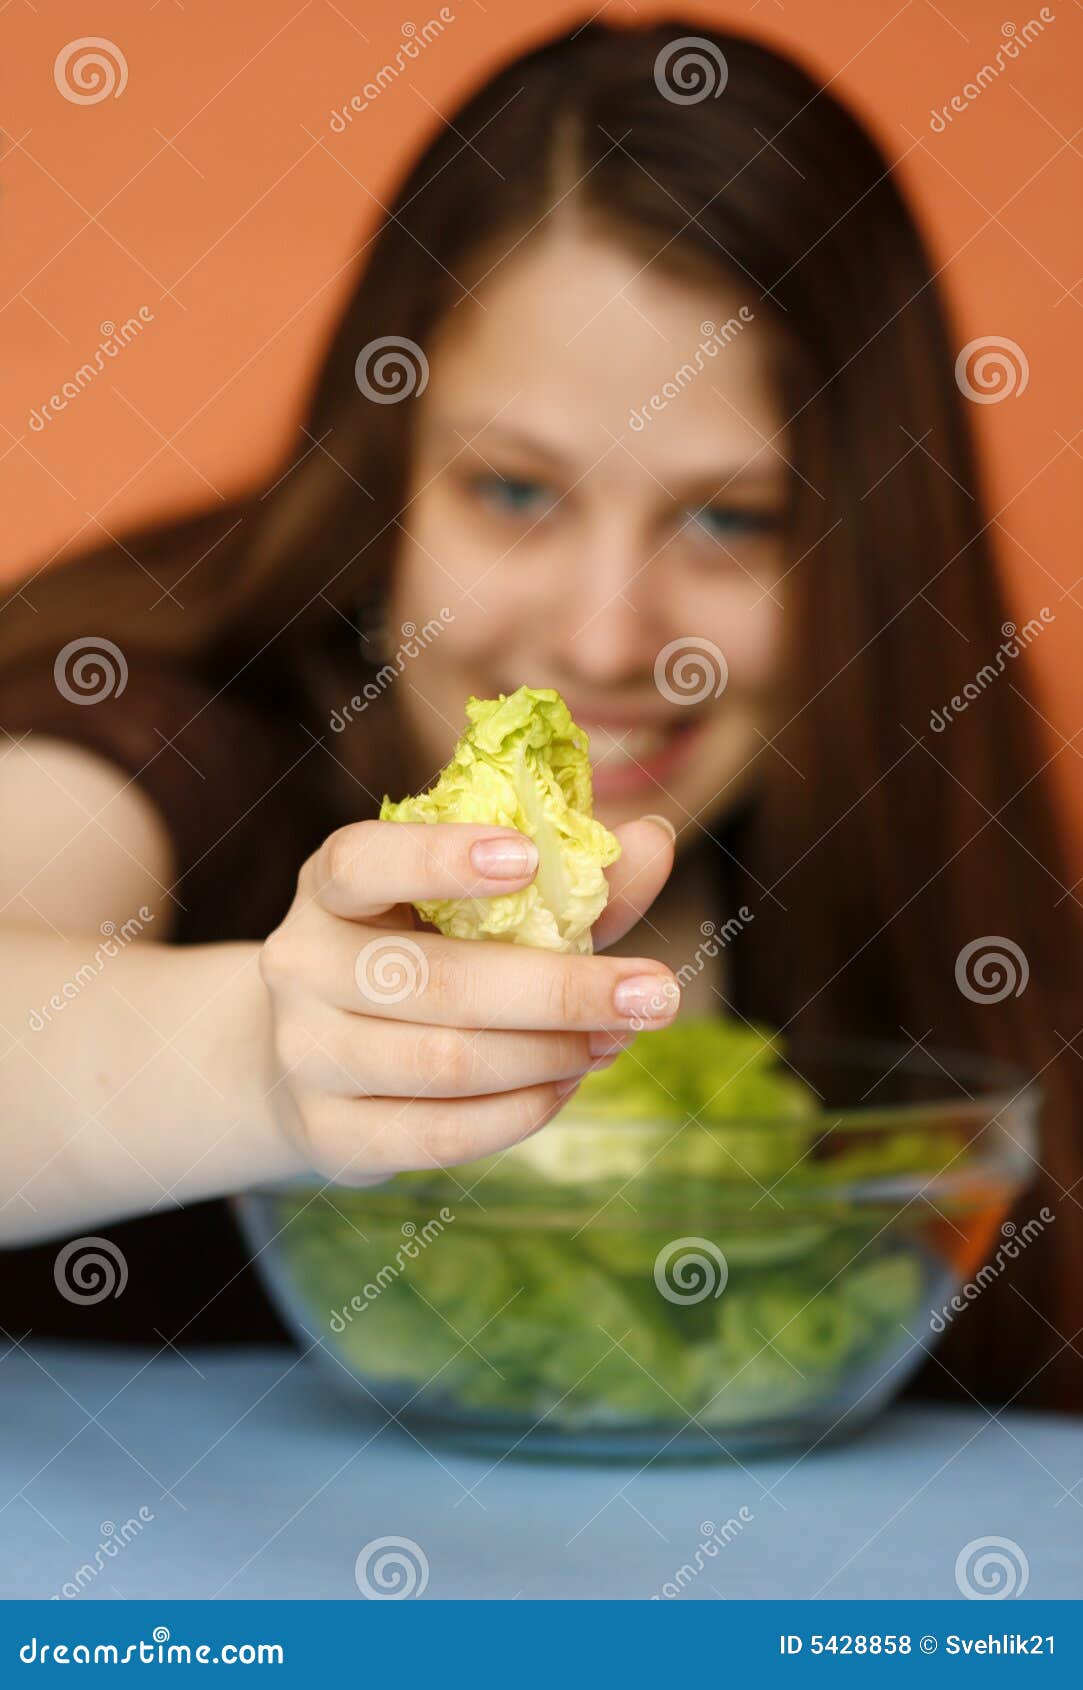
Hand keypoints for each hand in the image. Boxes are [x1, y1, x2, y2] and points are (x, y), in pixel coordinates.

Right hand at [258, 816, 677, 1183]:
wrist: (318, 1059)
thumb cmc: (421, 958)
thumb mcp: (476, 909)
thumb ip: (563, 879)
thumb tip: (655, 840)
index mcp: (331, 887)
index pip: (363, 862)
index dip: (441, 858)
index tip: (531, 856)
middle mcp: (302, 964)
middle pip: (440, 981)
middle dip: (563, 991)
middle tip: (653, 994)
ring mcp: (306, 1054)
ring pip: (449, 1063)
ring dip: (552, 1055)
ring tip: (613, 1040)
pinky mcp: (330, 1135)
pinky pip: (442, 1133)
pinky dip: (522, 1111)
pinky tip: (566, 1085)